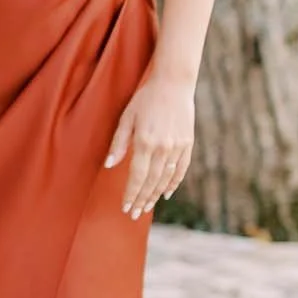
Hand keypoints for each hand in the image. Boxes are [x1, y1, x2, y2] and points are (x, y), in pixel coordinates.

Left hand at [105, 69, 194, 219]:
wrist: (174, 84)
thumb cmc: (145, 99)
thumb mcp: (127, 118)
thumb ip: (119, 143)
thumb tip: (109, 165)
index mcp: (145, 142)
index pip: (137, 177)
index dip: (131, 194)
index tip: (125, 207)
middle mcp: (163, 148)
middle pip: (152, 182)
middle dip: (142, 200)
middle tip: (134, 214)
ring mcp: (177, 147)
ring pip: (166, 179)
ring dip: (155, 195)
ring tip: (146, 207)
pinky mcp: (187, 144)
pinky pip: (181, 169)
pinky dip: (173, 183)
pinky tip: (166, 193)